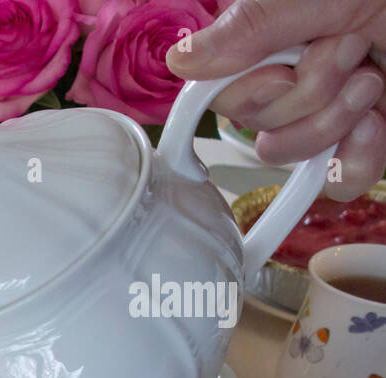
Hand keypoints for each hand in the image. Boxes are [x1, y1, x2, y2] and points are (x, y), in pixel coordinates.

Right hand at [168, 0, 385, 200]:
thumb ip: (249, 27)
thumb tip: (180, 59)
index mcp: (265, 40)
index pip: (218, 94)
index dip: (253, 92)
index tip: (288, 62)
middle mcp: (287, 77)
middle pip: (254, 129)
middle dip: (305, 97)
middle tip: (349, 51)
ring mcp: (325, 112)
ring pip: (290, 157)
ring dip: (334, 121)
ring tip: (373, 79)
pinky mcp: (364, 141)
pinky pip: (337, 182)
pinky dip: (360, 158)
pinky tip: (379, 123)